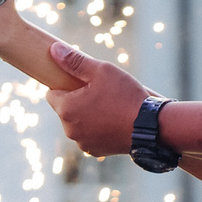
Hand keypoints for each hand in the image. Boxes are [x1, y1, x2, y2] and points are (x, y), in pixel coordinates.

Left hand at [45, 41, 152, 158]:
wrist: (150, 126)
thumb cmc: (125, 96)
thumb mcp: (101, 71)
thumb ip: (75, 61)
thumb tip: (54, 50)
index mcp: (66, 108)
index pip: (52, 93)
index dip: (65, 85)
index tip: (81, 82)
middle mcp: (69, 129)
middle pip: (65, 109)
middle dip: (77, 100)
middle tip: (99, 92)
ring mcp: (82, 142)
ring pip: (78, 123)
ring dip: (87, 116)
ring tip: (109, 107)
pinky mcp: (95, 151)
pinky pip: (90, 136)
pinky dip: (97, 129)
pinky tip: (113, 121)